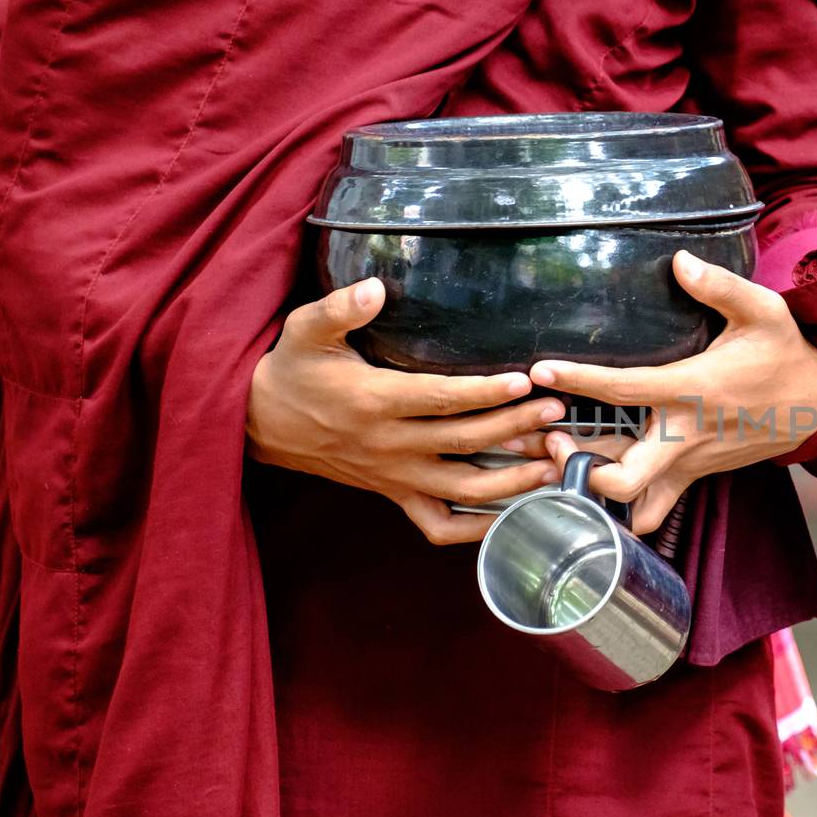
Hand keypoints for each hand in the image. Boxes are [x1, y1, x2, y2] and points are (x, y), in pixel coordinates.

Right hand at [246, 278, 563, 543]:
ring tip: (553, 463)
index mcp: (374, 402)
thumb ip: (339, 308)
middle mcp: (389, 445)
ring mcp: (395, 476)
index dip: (484, 392)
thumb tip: (376, 287)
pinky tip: (514, 514)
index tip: (524, 381)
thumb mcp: (303, 330)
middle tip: (557, 412)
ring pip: (463, 489)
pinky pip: (440, 524)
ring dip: (512, 481)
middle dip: (515, 428)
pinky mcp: (394, 495)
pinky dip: (477, 529)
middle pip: (464, 442)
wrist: (260, 424)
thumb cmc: (292, 371)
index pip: (440, 399)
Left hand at [530, 251, 816, 533]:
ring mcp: (689, 463)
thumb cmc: (785, 353)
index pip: (624, 389)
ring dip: (591, 489)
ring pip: (631, 502)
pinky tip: (593, 481)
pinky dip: (620, 508)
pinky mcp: (694, 476)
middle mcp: (686, 436)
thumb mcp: (764, 310)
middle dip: (578, 466)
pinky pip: (651, 511)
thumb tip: (679, 261)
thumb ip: (720, 286)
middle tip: (551, 438)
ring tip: (559, 458)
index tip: (542, 370)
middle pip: (623, 478)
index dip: (579, 380)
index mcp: (693, 390)